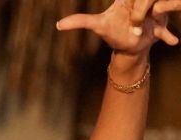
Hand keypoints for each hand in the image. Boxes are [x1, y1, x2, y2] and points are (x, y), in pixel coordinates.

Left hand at [57, 0, 179, 52]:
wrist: (128, 47)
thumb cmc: (112, 33)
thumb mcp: (98, 26)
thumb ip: (80, 21)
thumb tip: (58, 25)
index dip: (136, 4)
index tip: (131, 14)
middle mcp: (143, 2)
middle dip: (141, 12)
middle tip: (135, 25)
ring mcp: (154, 13)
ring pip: (164, 5)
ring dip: (161, 15)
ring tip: (151, 23)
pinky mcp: (160, 26)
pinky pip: (167, 28)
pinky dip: (169, 35)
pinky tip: (174, 43)